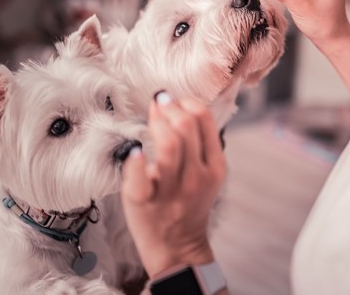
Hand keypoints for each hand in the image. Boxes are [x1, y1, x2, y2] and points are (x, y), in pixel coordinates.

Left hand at [120, 92, 226, 277]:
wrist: (177, 246)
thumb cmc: (187, 203)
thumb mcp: (205, 173)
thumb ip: (197, 143)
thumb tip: (172, 103)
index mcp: (214, 167)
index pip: (203, 118)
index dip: (186, 102)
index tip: (174, 102)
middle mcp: (196, 177)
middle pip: (185, 126)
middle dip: (169, 107)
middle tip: (159, 103)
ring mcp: (171, 190)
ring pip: (168, 144)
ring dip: (156, 122)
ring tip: (151, 116)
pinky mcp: (145, 201)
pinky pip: (141, 179)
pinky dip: (136, 162)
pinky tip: (134, 149)